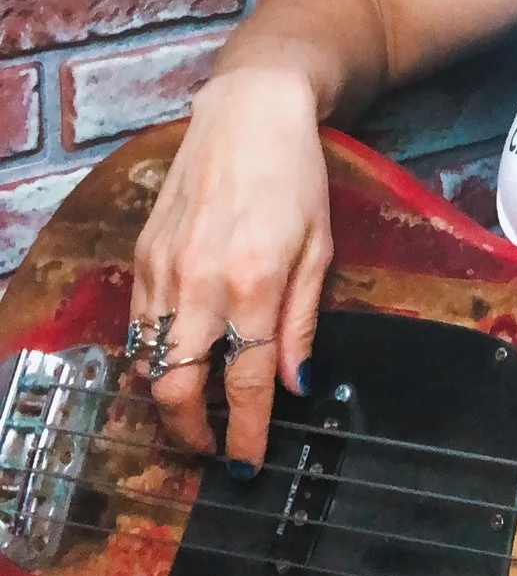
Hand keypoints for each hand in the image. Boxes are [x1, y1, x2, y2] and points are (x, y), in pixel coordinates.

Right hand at [129, 66, 333, 474]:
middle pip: (176, 388)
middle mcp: (201, 282)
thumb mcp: (321, 246)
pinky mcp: (142, 253)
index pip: (243, 383)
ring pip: (145, 363)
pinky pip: (136, 325)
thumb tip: (295, 384)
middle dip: (190, 433)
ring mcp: (164, 268)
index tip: (247, 464)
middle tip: (211, 449)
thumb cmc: (297, 175)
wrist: (251, 111)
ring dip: (165, 399)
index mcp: (256, 282)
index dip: (244, 434)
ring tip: (192, 411)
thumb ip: (304, 320)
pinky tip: (172, 358)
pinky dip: (148, 355)